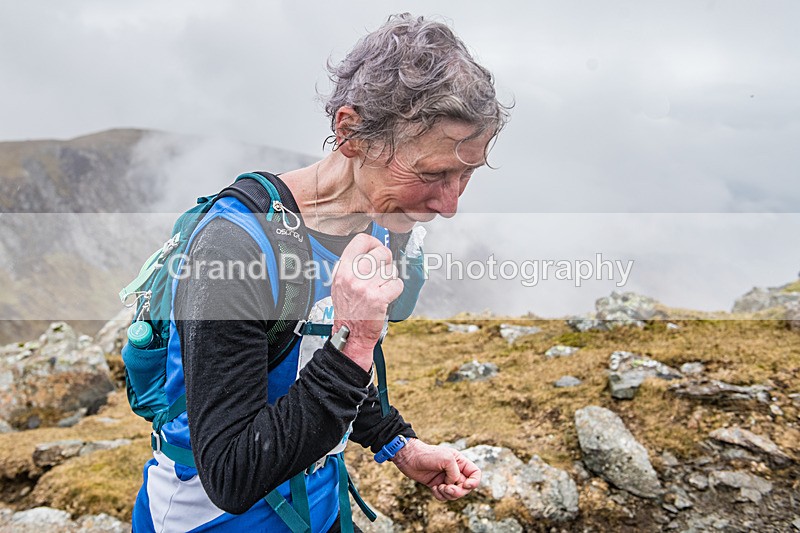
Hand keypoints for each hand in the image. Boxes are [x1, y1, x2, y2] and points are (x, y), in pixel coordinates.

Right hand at [331, 234, 403, 369]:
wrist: (350, 333)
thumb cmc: (347, 309)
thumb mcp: (339, 283)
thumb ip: (350, 265)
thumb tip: (369, 248)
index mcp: (342, 270)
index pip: (361, 241)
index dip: (373, 242)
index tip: (376, 248)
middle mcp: (353, 277)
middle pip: (381, 252)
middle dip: (387, 260)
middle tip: (383, 270)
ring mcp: (366, 288)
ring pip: (391, 269)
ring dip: (391, 277)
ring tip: (382, 286)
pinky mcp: (378, 299)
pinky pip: (397, 283)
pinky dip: (396, 289)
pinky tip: (387, 295)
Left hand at [391, 438, 480, 500]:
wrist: (409, 458)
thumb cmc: (428, 455)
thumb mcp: (446, 459)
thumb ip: (455, 472)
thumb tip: (453, 484)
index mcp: (460, 462)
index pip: (475, 474)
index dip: (474, 482)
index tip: (466, 485)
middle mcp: (455, 471)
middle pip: (466, 488)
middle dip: (458, 491)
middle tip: (447, 488)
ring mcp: (446, 479)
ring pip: (455, 494)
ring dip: (448, 494)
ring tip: (438, 487)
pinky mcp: (436, 486)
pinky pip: (444, 497)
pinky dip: (439, 495)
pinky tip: (432, 488)